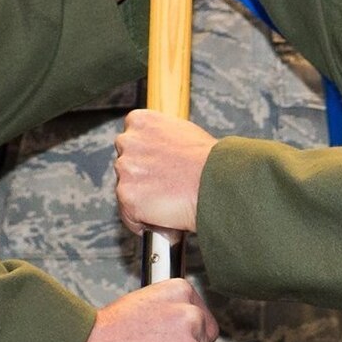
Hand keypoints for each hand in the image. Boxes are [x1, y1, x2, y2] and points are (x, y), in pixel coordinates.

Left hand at [113, 108, 216, 233]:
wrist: (216, 181)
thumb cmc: (209, 160)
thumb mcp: (183, 133)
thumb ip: (160, 138)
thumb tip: (158, 149)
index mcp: (140, 121)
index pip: (130, 141)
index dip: (144, 158)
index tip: (156, 168)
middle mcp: (128, 141)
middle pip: (125, 165)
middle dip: (140, 177)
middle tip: (164, 186)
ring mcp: (125, 169)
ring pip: (125, 190)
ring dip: (141, 199)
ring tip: (167, 201)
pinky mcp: (127, 195)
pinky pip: (129, 214)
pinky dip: (142, 220)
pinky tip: (161, 215)